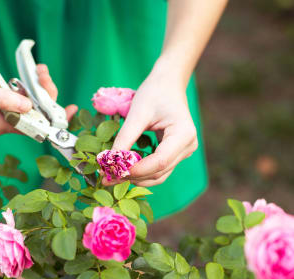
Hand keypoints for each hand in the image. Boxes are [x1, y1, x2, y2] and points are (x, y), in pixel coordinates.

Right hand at [0, 59, 76, 134]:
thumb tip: (29, 107)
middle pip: (37, 115)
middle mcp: (6, 122)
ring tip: (40, 70)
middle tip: (44, 74)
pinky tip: (34, 74)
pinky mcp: (5, 104)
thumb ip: (4, 99)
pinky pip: (25, 98)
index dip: (54, 120)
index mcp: (1, 124)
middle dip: (46, 95)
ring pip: (33, 105)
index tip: (70, 111)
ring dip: (40, 88)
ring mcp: (6, 113)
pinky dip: (31, 87)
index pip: (35, 127)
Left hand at [105, 60, 197, 186]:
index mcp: (184, 134)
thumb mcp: (137, 113)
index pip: (160, 161)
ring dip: (136, 178)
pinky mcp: (175, 154)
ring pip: (159, 176)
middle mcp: (188, 147)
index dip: (137, 170)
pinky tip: (124, 171)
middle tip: (107, 178)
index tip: (113, 171)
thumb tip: (110, 161)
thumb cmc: (154, 93)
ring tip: (112, 176)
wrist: (168, 84)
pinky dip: (141, 173)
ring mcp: (183, 152)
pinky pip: (158, 170)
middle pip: (159, 172)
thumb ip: (125, 138)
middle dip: (133, 176)